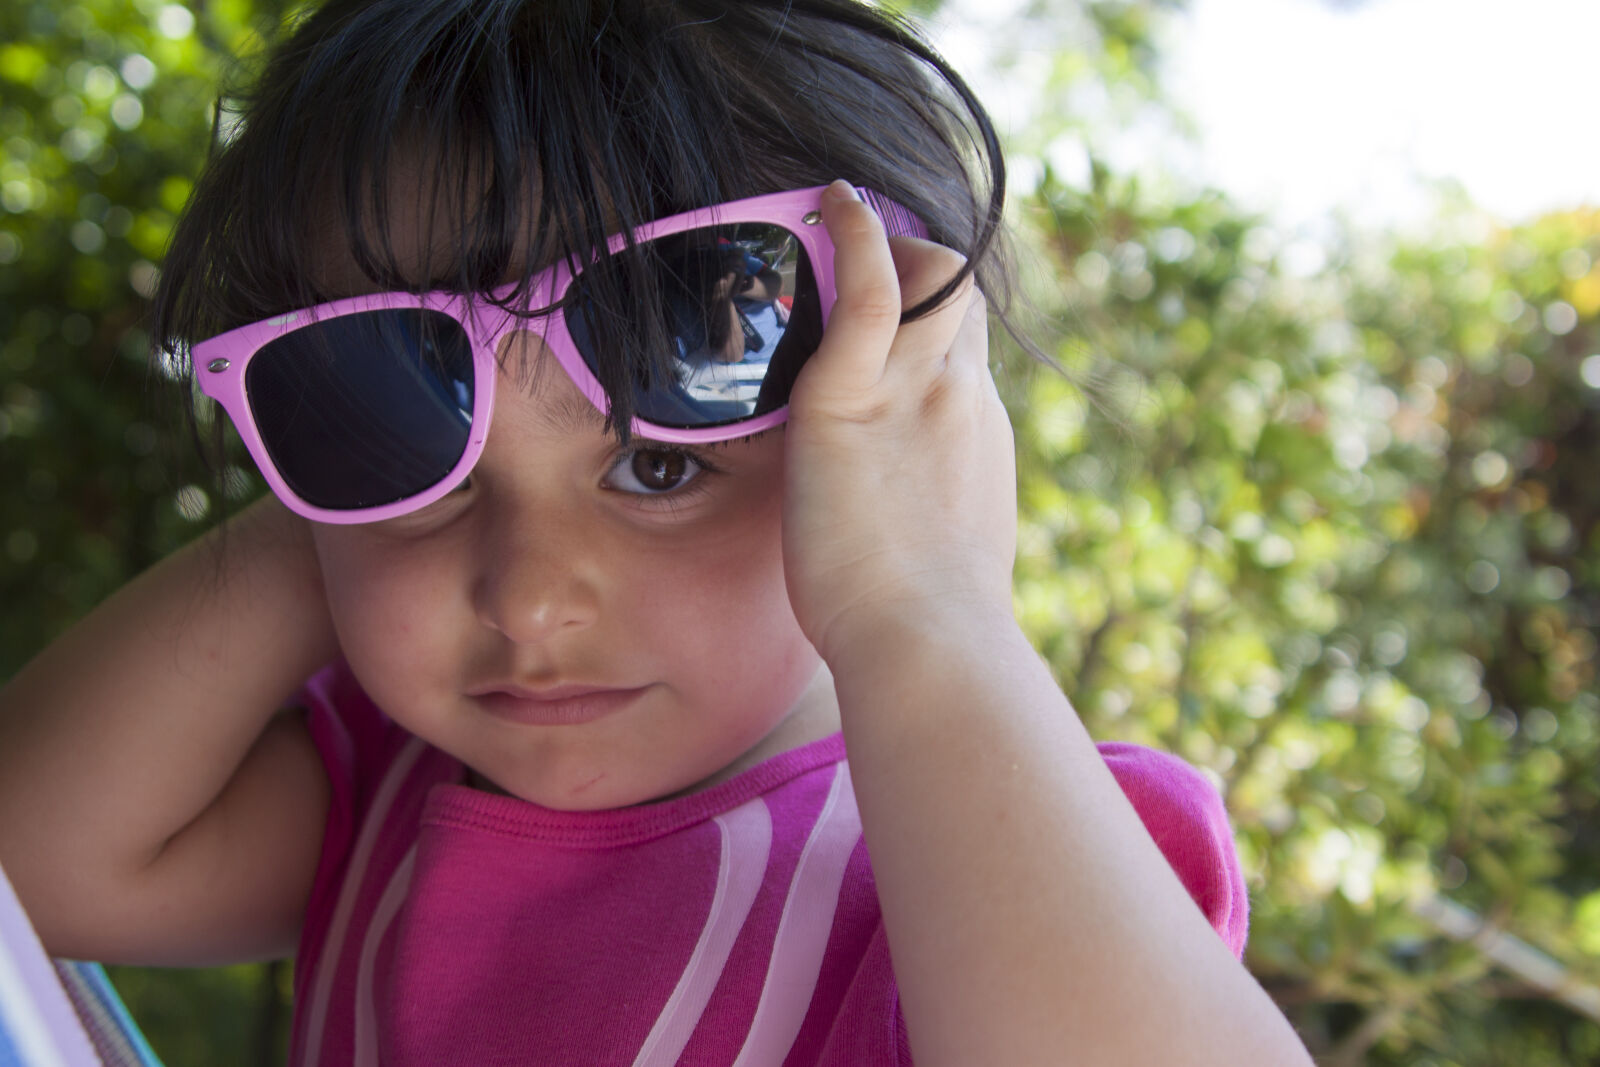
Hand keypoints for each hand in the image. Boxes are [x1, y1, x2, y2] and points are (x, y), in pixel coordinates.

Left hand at [781, 182, 1016, 666]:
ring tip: (835, 226)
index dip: (935, 316)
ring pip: (930, 274)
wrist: (928, 646)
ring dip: (887, 244)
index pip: (964, 342)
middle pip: (959, 293)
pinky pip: (868, 290)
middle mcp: (961, 395)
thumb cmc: (930, 626)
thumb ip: (935, 507)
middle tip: (865, 261)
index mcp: (979, 430)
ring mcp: (916, 390)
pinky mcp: (850, 399)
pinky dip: (856, 235)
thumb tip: (916, 522)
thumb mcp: (949, 547)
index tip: (898, 312)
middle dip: (920, 265)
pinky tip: (832, 202)